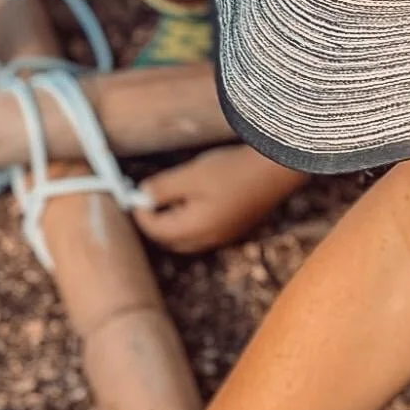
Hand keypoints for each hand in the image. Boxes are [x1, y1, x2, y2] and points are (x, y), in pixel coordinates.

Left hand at [138, 145, 306, 254]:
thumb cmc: (234, 170)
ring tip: (169, 195)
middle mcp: (209, 239)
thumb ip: (163, 188)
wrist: (276, 170)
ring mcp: (225, 236)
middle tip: (147, 196)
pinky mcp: (236, 228)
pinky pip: (205, 233)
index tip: (134, 193)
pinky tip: (194, 199)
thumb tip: (142, 195)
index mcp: (195, 229)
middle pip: (170, 240)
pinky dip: (191, 221)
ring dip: (173, 222)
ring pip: (187, 238)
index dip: (141, 212)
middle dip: (155, 222)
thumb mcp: (192, 175)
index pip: (156, 230)